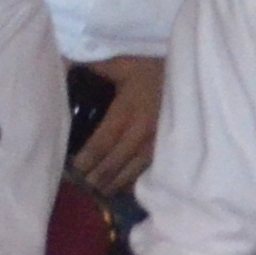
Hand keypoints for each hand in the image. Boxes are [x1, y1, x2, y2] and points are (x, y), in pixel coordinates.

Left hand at [75, 56, 166, 196]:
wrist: (193, 72)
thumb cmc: (153, 67)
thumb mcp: (123, 63)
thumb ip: (94, 65)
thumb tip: (62, 63)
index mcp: (126, 112)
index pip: (101, 144)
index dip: (85, 160)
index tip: (73, 168)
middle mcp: (141, 132)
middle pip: (113, 163)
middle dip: (96, 178)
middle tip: (82, 186)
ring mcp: (157, 143)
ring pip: (132, 172)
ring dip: (114, 184)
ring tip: (101, 191)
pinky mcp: (169, 147)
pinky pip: (149, 170)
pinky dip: (135, 181)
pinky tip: (126, 187)